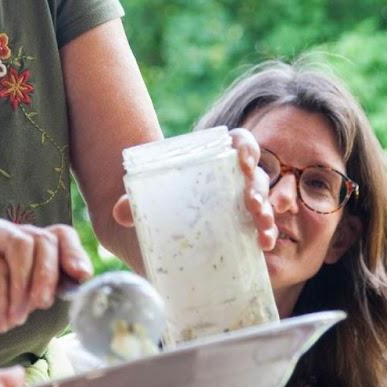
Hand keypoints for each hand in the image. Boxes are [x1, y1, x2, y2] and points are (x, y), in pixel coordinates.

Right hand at [0, 217, 92, 350]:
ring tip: (13, 318)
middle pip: (45, 239)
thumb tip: (72, 284)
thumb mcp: (12, 308)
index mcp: (22, 249)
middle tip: (42, 305)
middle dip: (49, 276)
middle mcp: (6, 235)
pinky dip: (1, 296)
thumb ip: (37, 293)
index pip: (59, 237)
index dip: (74, 253)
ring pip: (24, 246)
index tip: (82, 276)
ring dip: (24, 288)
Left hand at [111, 128, 275, 252]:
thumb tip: (119, 211)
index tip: (244, 161)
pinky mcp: (242, 225)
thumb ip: (130, 201)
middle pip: (256, 174)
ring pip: (262, 201)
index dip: (247, 148)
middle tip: (252, 205)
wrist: (156, 223)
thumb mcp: (143, 197)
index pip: (239, 143)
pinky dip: (265, 233)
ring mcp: (240, 202)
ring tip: (262, 230)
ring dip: (267, 214)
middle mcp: (232, 177)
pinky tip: (263, 244)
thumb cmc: (155, 199)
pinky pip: (261, 225)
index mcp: (213, 158)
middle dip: (258, 189)